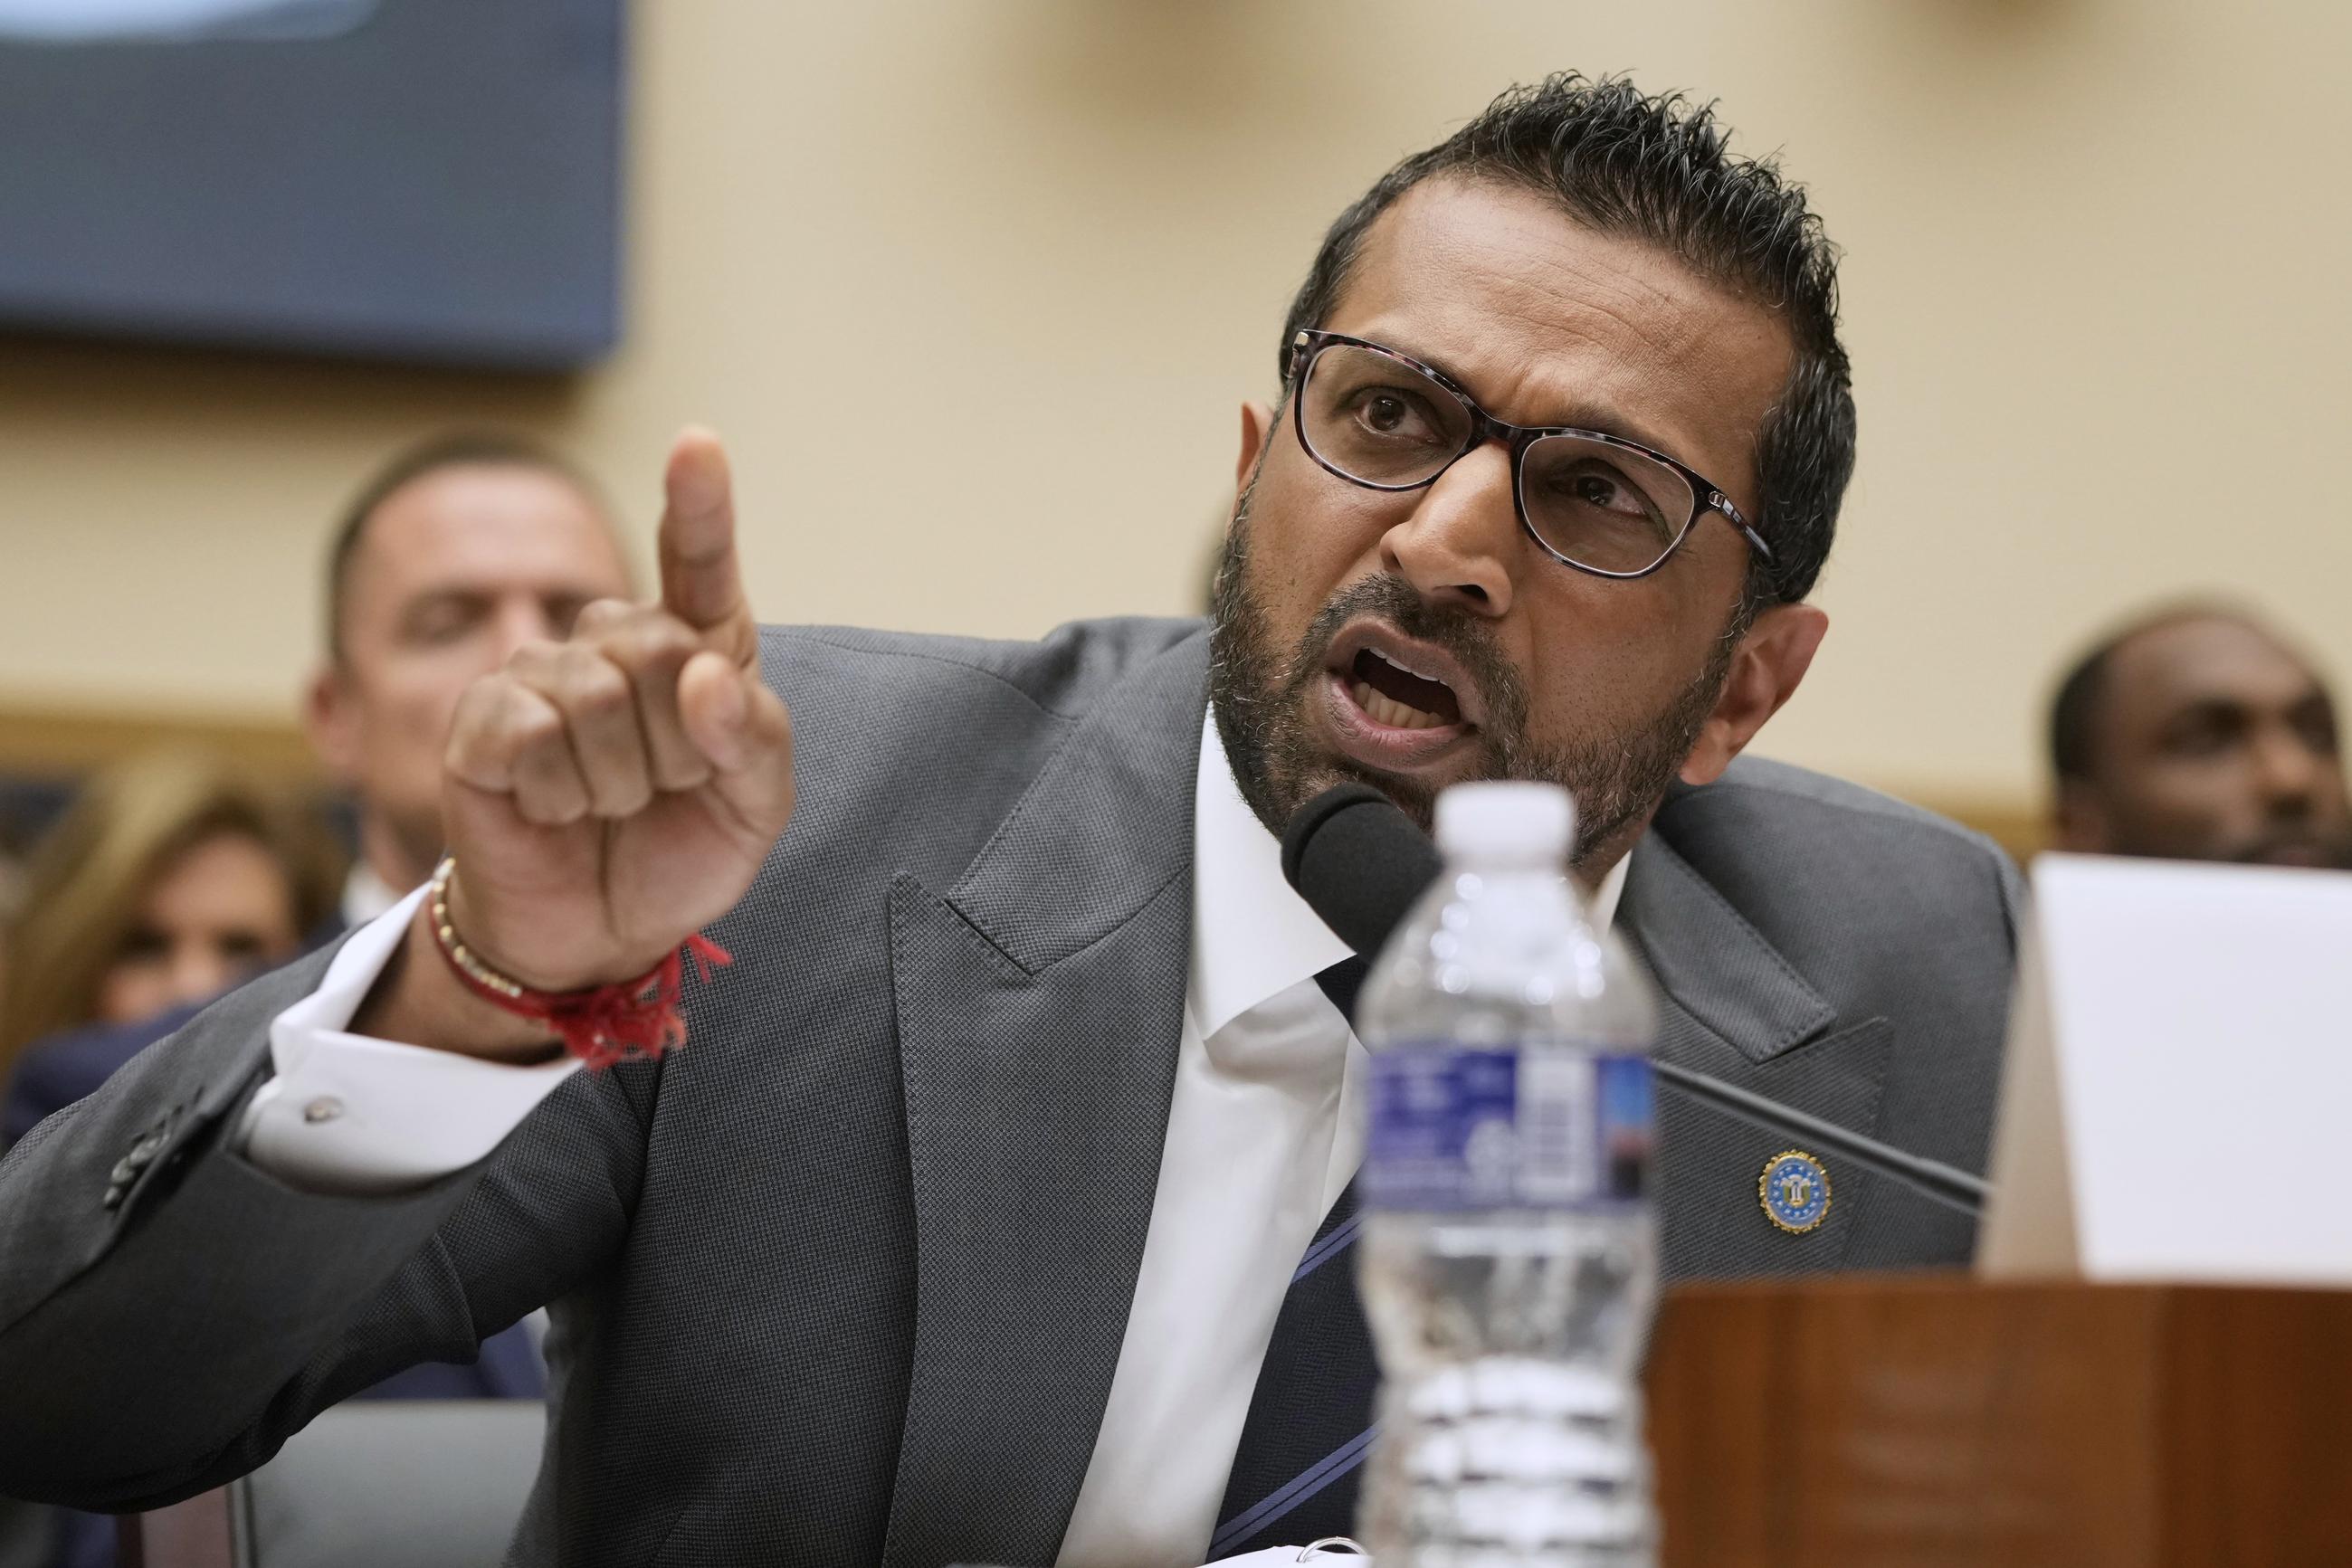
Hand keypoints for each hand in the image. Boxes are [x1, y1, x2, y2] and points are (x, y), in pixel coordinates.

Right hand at [356, 430, 791, 1059]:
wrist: (599, 934)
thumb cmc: (677, 853)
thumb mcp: (755, 808)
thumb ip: (755, 736)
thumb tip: (703, 676)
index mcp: (695, 649)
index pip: (700, 564)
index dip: (698, 504)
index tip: (697, 443)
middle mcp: (612, 644)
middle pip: (663, 648)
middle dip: (680, 746)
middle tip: (661, 791)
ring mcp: (539, 674)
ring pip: (599, 697)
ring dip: (620, 781)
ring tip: (606, 806)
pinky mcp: (482, 722)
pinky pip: (534, 733)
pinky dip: (560, 794)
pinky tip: (552, 811)